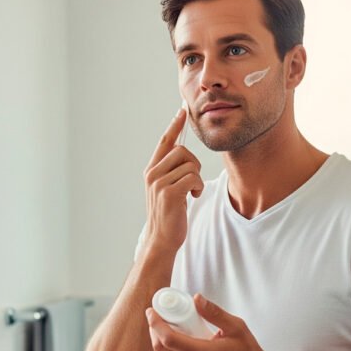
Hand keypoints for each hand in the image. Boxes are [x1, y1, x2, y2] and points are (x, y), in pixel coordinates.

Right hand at [143, 108, 202, 253]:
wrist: (161, 240)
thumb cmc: (168, 215)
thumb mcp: (166, 189)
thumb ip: (171, 172)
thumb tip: (183, 155)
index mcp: (151, 171)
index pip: (164, 142)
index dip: (174, 125)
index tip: (182, 111)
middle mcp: (152, 174)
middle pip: (182, 151)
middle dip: (194, 164)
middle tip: (193, 182)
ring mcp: (159, 183)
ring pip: (190, 165)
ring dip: (197, 179)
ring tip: (191, 192)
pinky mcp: (169, 193)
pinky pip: (194, 178)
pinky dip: (199, 187)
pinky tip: (193, 197)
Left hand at [146, 293, 271, 350]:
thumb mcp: (235, 327)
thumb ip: (214, 312)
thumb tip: (196, 298)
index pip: (168, 339)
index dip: (155, 323)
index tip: (151, 311)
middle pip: (160, 348)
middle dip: (154, 330)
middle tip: (156, 316)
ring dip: (159, 342)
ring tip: (165, 327)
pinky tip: (175, 342)